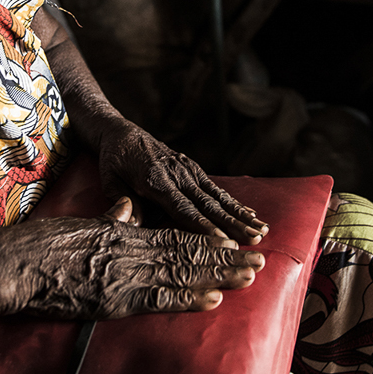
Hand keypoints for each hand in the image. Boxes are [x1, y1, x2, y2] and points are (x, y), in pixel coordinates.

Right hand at [0, 201, 264, 319]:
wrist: (9, 265)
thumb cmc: (36, 246)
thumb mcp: (77, 224)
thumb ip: (106, 219)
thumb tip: (127, 208)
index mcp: (120, 233)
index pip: (172, 236)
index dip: (206, 242)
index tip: (232, 245)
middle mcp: (127, 251)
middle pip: (185, 254)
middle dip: (224, 259)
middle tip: (259, 262)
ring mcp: (121, 275)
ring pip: (179, 272)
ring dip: (217, 276)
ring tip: (248, 277)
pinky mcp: (111, 299)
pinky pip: (157, 297)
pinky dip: (187, 297)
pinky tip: (212, 298)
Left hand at [96, 119, 267, 244]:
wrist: (120, 131)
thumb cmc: (113, 161)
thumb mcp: (109, 181)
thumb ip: (124, 203)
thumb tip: (139, 225)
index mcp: (155, 179)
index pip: (182, 208)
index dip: (203, 226)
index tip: (221, 242)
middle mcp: (176, 174)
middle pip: (207, 204)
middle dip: (232, 223)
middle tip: (254, 240)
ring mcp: (187, 170)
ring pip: (217, 197)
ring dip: (241, 214)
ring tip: (262, 230)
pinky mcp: (192, 168)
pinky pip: (215, 188)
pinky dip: (234, 202)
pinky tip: (251, 214)